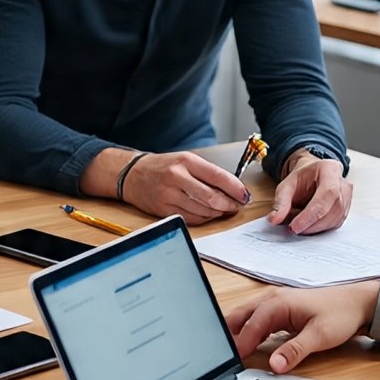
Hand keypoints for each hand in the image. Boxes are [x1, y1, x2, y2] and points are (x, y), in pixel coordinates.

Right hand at [122, 151, 248, 224]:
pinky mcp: (164, 210)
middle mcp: (176, 177)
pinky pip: (191, 218)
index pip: (217, 176)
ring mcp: (169, 195)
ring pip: (203, 210)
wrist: (134, 175)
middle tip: (237, 205)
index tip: (245, 195)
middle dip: (229, 204)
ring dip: (218, 212)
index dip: (235, 188)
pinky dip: (205, 218)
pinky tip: (209, 214)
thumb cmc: (164, 166)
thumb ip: (207, 173)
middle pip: (211, 197)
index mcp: (185, 161)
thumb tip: (233, 189)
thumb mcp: (185, 160)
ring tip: (225, 209)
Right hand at [225, 281, 379, 371]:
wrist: (358, 302)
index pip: (251, 325)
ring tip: (227, 351)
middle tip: (220, 355)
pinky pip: (256, 318)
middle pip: (241, 316)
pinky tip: (245, 343)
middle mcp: (272, 299)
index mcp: (279, 303)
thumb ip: (295, 351)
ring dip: (236, 331)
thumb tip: (275, 366)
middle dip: (229, 334)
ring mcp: (275, 302)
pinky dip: (247, 329)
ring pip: (246, 316)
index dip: (240, 344)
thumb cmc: (340, 315)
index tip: (231, 361)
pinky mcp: (280, 309)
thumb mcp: (319, 336)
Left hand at [268, 154, 351, 233]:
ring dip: (316, 228)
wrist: (312, 176)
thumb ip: (281, 201)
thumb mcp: (287, 184)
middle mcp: (343, 183)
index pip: (327, 193)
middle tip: (294, 229)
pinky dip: (320, 229)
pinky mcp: (345, 211)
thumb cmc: (302, 179)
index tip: (294, 226)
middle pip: (333, 208)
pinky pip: (335, 224)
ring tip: (299, 226)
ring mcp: (347, 198)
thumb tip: (274, 218)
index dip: (311, 213)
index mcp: (330, 169)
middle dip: (312, 223)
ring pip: (336, 219)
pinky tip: (309, 226)